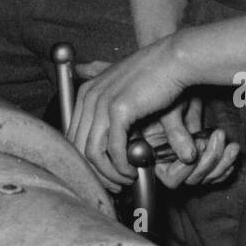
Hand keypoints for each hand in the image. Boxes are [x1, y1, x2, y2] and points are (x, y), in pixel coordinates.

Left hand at [71, 45, 237, 190]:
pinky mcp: (118, 108)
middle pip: (77, 147)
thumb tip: (112, 145)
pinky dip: (121, 165)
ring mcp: (101, 102)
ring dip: (109, 173)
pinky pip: (113, 148)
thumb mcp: (129, 97)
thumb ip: (117, 119)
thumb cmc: (155, 78)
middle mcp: (89, 97)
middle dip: (95, 173)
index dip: (86, 161)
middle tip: (114, 185)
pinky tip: (133, 169)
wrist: (173, 60)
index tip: (103, 175)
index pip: (72, 136)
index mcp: (87, 93)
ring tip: (125, 179)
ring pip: (91, 152)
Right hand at [141, 97, 238, 189]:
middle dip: (209, 161)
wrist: (182, 81)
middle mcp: (171, 161)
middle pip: (192, 179)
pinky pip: (217, 172)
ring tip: (226, 140)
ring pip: (207, 177)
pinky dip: (226, 165)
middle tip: (217, 137)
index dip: (185, 169)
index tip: (198, 147)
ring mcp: (188, 160)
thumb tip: (188, 157)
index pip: (170, 177)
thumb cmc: (167, 90)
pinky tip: (231, 151)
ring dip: (222, 161)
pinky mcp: (202, 155)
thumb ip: (175, 133)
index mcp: (154, 154)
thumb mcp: (168, 110)